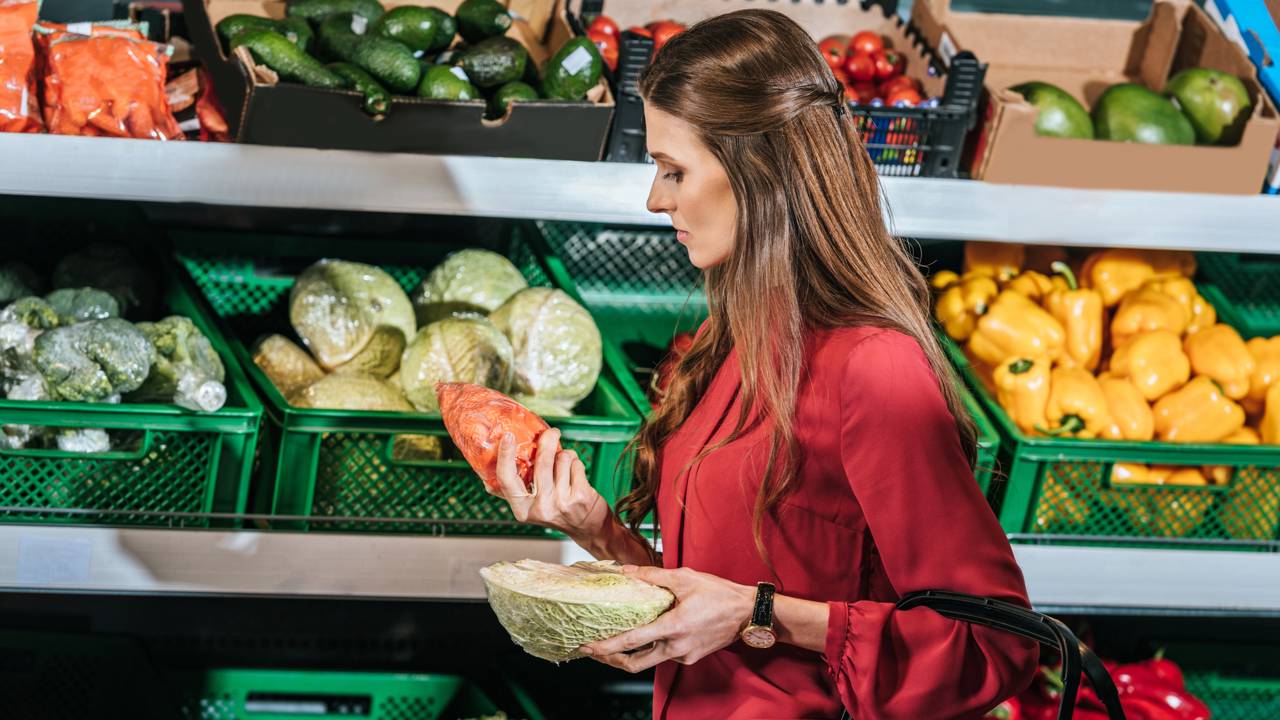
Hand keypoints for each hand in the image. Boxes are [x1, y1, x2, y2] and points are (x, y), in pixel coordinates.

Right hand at [490, 427, 609, 541]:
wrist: (587, 528)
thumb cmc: (556, 512)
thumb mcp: (530, 508)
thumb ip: (513, 492)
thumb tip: (485, 478)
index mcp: (522, 509)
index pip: (507, 479)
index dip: (505, 456)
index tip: (508, 436)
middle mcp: (540, 508)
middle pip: (541, 463)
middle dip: (547, 441)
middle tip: (552, 432)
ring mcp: (561, 502)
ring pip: (562, 459)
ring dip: (565, 456)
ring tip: (565, 466)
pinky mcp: (580, 496)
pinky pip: (576, 464)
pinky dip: (577, 463)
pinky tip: (575, 474)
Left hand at [579, 565, 754, 671]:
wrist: (748, 613)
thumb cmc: (720, 593)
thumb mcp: (685, 578)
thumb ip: (652, 576)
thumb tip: (625, 571)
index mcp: (673, 627)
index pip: (632, 642)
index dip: (607, 647)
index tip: (588, 647)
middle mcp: (677, 646)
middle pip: (635, 664)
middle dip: (611, 659)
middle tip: (594, 650)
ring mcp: (684, 654)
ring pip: (650, 660)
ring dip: (631, 654)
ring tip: (614, 641)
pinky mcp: (691, 656)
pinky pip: (664, 655)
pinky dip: (651, 647)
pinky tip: (646, 634)